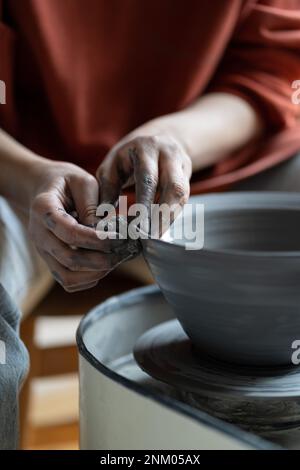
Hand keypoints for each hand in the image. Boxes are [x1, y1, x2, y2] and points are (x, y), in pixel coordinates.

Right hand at [28, 160, 131, 291]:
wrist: (45, 187)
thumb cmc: (67, 182)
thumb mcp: (83, 181)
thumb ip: (91, 206)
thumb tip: (103, 234)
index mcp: (44, 209)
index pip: (71, 233)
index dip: (98, 240)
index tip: (121, 238)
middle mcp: (39, 234)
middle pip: (69, 259)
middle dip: (102, 260)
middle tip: (124, 251)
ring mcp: (43, 250)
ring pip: (67, 277)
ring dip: (96, 273)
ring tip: (116, 259)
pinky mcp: (50, 261)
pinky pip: (67, 281)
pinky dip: (88, 279)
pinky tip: (104, 265)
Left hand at [96, 130, 191, 234]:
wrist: (156, 141)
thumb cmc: (127, 158)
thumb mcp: (112, 166)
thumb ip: (107, 188)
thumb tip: (102, 217)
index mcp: (146, 148)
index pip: (148, 178)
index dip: (145, 204)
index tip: (137, 226)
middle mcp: (169, 154)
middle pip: (173, 187)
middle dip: (163, 215)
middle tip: (151, 237)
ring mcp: (182, 165)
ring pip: (182, 195)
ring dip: (169, 218)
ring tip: (156, 238)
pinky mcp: (187, 177)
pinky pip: (184, 200)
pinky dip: (172, 216)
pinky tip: (161, 230)